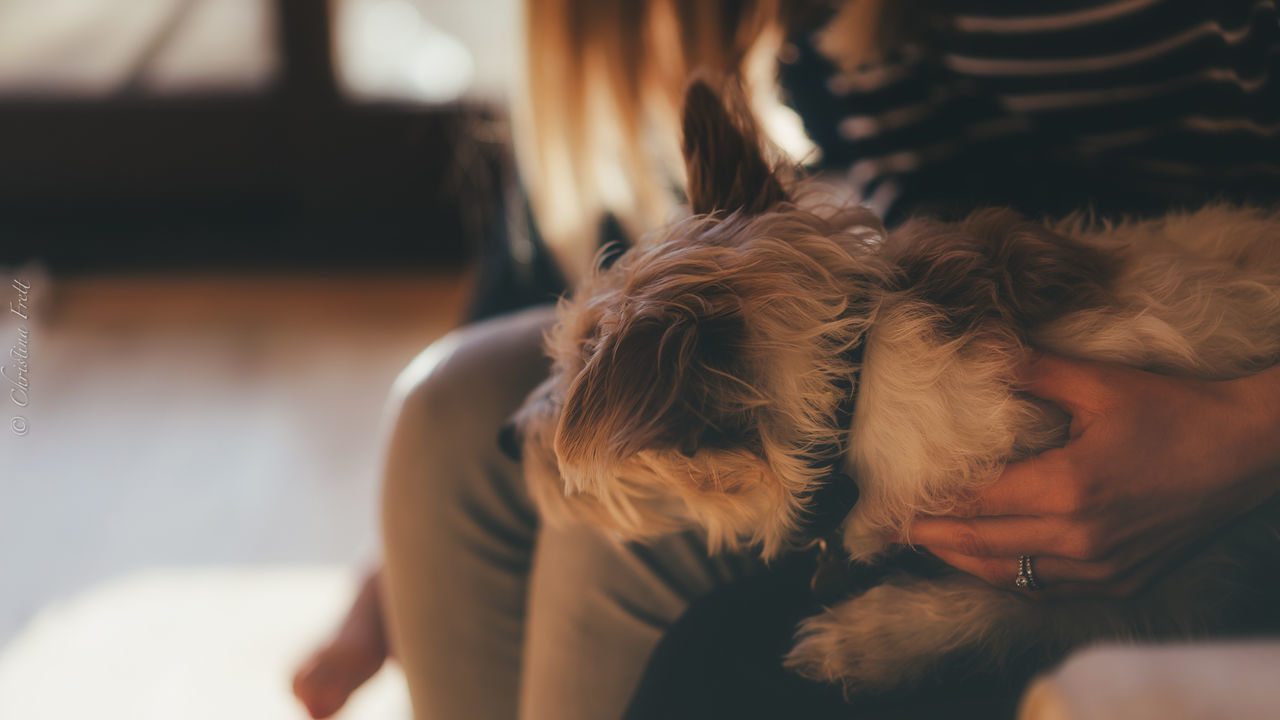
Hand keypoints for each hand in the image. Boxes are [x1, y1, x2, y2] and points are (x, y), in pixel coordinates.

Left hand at [904, 353, 1279, 597]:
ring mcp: (1102, 568)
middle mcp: (1080, 538)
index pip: (976, 500)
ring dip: (964, 563)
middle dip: (930, 538)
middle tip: (889, 532)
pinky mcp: (1122, 582)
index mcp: (1068, 487)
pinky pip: (1049, 590)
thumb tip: (977, 349)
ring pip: (1013, 577)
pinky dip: (1011, 579)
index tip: (889, 501)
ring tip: (929, 547)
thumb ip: (1032, 370)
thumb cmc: (1175, 411)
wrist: (1248, 453)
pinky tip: (990, 563)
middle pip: (983, 545)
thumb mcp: (1100, 384)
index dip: (927, 502)